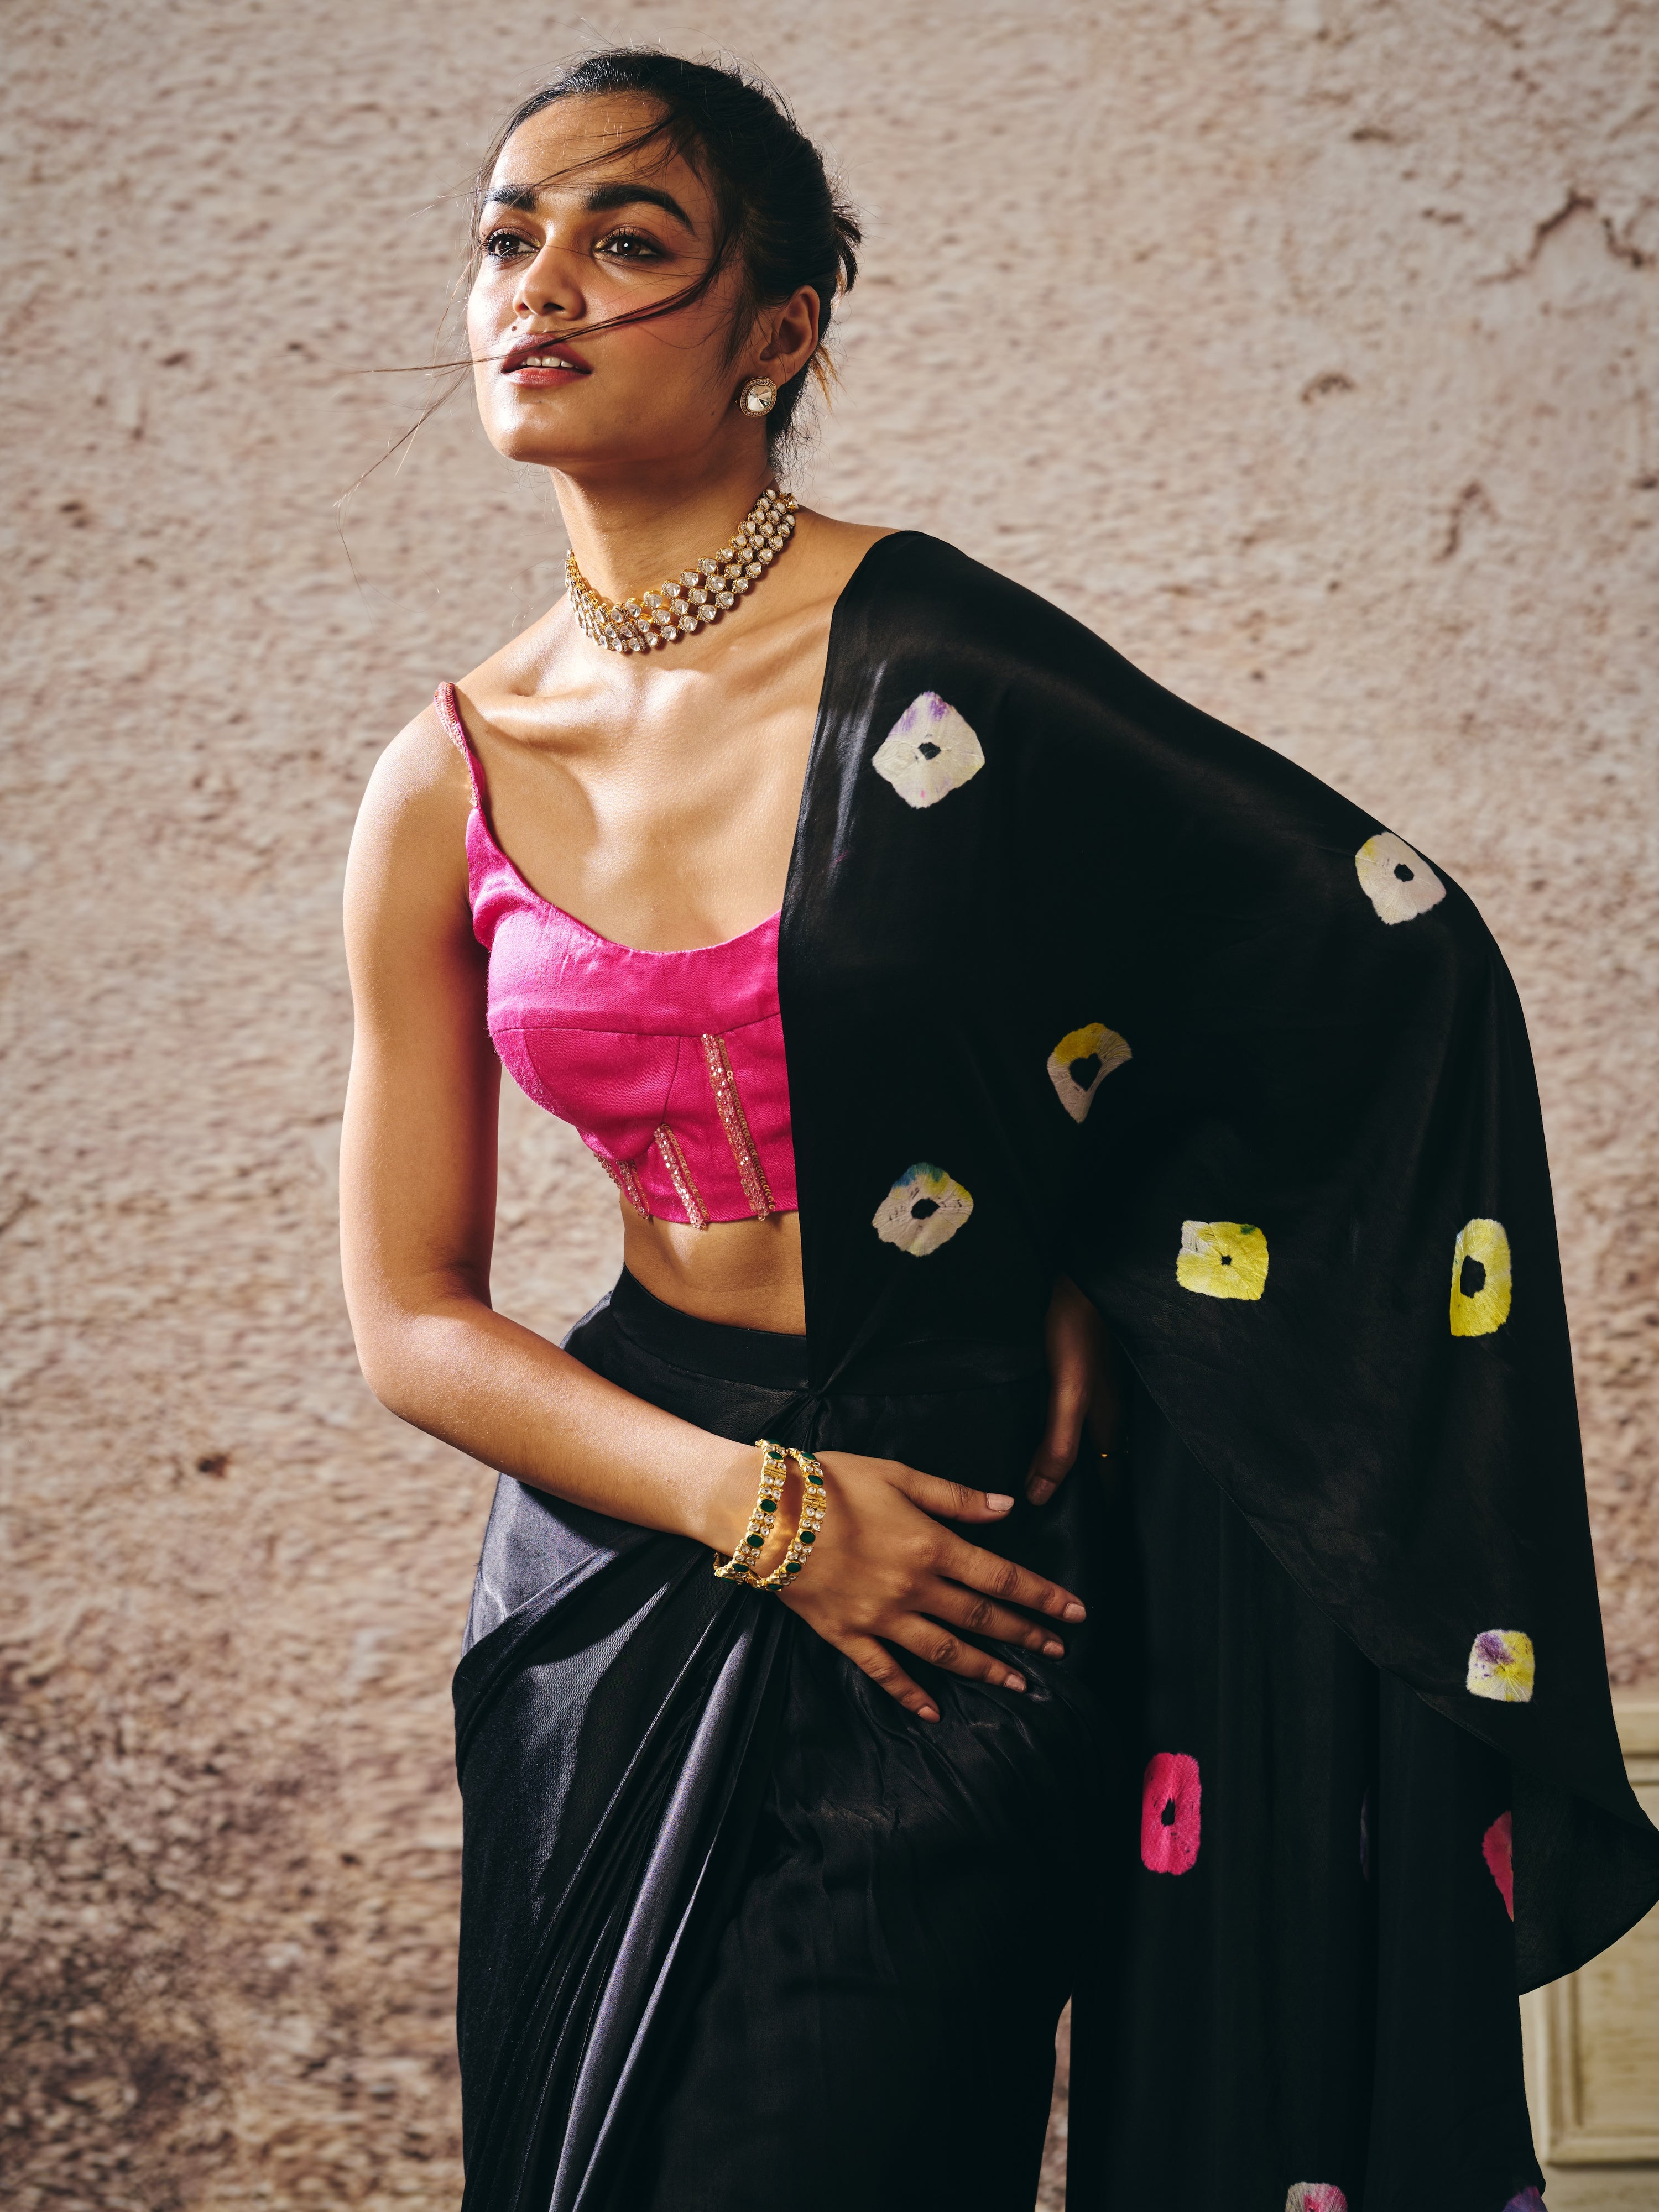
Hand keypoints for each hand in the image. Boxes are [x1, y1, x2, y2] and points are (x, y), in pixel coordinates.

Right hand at [770, 1451, 1087, 1723]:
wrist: (763, 1514)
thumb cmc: (829, 1483)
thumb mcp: (898, 1475)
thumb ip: (955, 1496)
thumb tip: (1007, 1507)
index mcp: (930, 1545)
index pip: (1001, 1577)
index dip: (1042, 1596)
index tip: (1076, 1612)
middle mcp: (913, 1588)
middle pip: (981, 1618)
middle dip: (1025, 1636)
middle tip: (1059, 1653)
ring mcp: (880, 1618)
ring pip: (944, 1652)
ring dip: (985, 1669)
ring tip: (1018, 1685)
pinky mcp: (846, 1635)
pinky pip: (884, 1672)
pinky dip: (910, 1693)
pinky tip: (933, 1710)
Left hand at [1026, 1274, 1121, 1505]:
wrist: (1082, 1278)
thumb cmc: (1077, 1332)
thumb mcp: (1068, 1393)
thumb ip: (1058, 1444)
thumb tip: (1039, 1497)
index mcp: (1109, 1425)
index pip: (1109, 1484)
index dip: (1096, 1514)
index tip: (1074, 1544)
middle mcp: (1106, 1416)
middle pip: (1097, 1469)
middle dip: (1080, 1497)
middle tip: (1048, 1528)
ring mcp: (1094, 1396)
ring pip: (1084, 1446)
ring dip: (1066, 1469)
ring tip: (1035, 1494)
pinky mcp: (1077, 1378)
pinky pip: (1069, 1422)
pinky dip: (1056, 1440)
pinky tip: (1034, 1442)